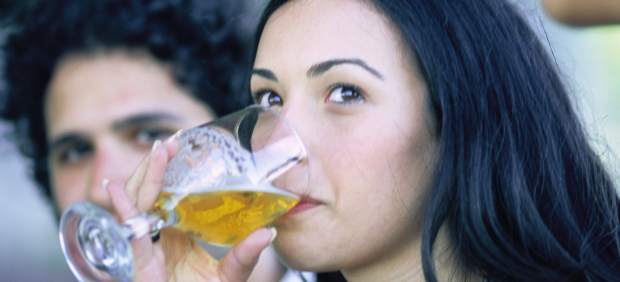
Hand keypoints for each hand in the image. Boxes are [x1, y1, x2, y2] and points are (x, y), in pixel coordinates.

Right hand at [105, 139, 275, 281]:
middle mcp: (160, 237)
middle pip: (150, 194)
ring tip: (157, 154)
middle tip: (168, 143)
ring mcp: (148, 249)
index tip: (182, 147)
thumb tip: (269, 232)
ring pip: (138, 207)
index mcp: (179, 233)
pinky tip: (117, 192)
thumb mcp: (231, 275)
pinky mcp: (142, 266)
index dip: (172, 171)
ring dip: (145, 178)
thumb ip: (246, 254)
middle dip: (155, 167)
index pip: (170, 195)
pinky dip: (125, 213)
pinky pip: (132, 237)